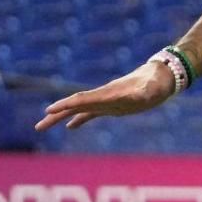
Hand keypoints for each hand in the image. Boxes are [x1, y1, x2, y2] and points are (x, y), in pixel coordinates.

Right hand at [34, 62, 175, 130]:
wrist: (163, 75)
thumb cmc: (158, 83)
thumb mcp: (152, 89)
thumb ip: (144, 92)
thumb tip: (139, 96)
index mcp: (109, 93)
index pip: (83, 99)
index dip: (66, 105)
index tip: (49, 110)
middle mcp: (104, 96)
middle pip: (75, 104)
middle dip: (56, 114)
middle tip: (38, 126)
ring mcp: (107, 100)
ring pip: (79, 109)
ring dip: (61, 117)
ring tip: (44, 125)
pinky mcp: (113, 105)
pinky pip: (91, 113)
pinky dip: (79, 119)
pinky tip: (70, 126)